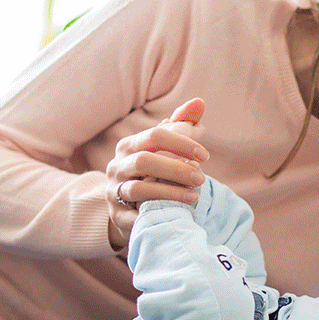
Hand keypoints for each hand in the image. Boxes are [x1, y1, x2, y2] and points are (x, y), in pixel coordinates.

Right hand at [106, 98, 209, 247]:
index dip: (182, 143)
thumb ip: (182, 124)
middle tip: (201, 178)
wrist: (127, 206)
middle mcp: (117, 166)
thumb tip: (199, 102)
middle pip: (144, 161)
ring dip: (169, 192)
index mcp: (129, 146)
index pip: (155, 136)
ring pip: (138, 189)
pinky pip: (132, 216)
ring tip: (195, 197)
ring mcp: (114, 191)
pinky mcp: (117, 216)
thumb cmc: (152, 171)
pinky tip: (175, 217)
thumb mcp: (163, 148)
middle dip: (176, 169)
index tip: (205, 155)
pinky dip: (153, 215)